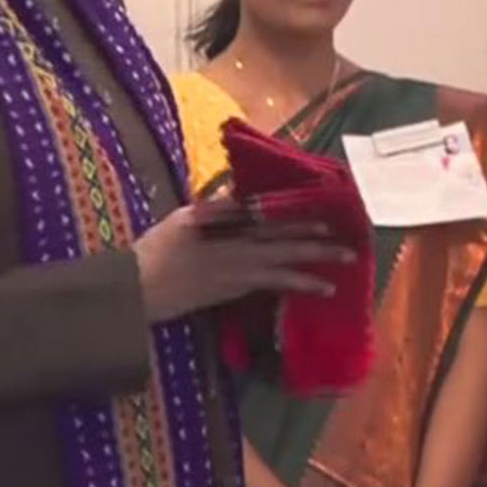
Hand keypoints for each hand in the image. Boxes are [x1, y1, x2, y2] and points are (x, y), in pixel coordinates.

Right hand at [134, 205, 354, 323]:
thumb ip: (213, 207)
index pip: (269, 219)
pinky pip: (269, 287)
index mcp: (225, 224)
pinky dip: (292, 286)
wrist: (139, 286)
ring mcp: (237, 272)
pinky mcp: (232, 292)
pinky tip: (312, 289)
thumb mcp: (184, 218)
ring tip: (336, 275)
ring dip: (311, 272)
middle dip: (316, 246)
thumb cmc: (156, 249)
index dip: (299, 220)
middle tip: (347, 249)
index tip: (325, 218)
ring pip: (282, 269)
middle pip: (284, 243)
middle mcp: (237, 247)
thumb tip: (236, 195)